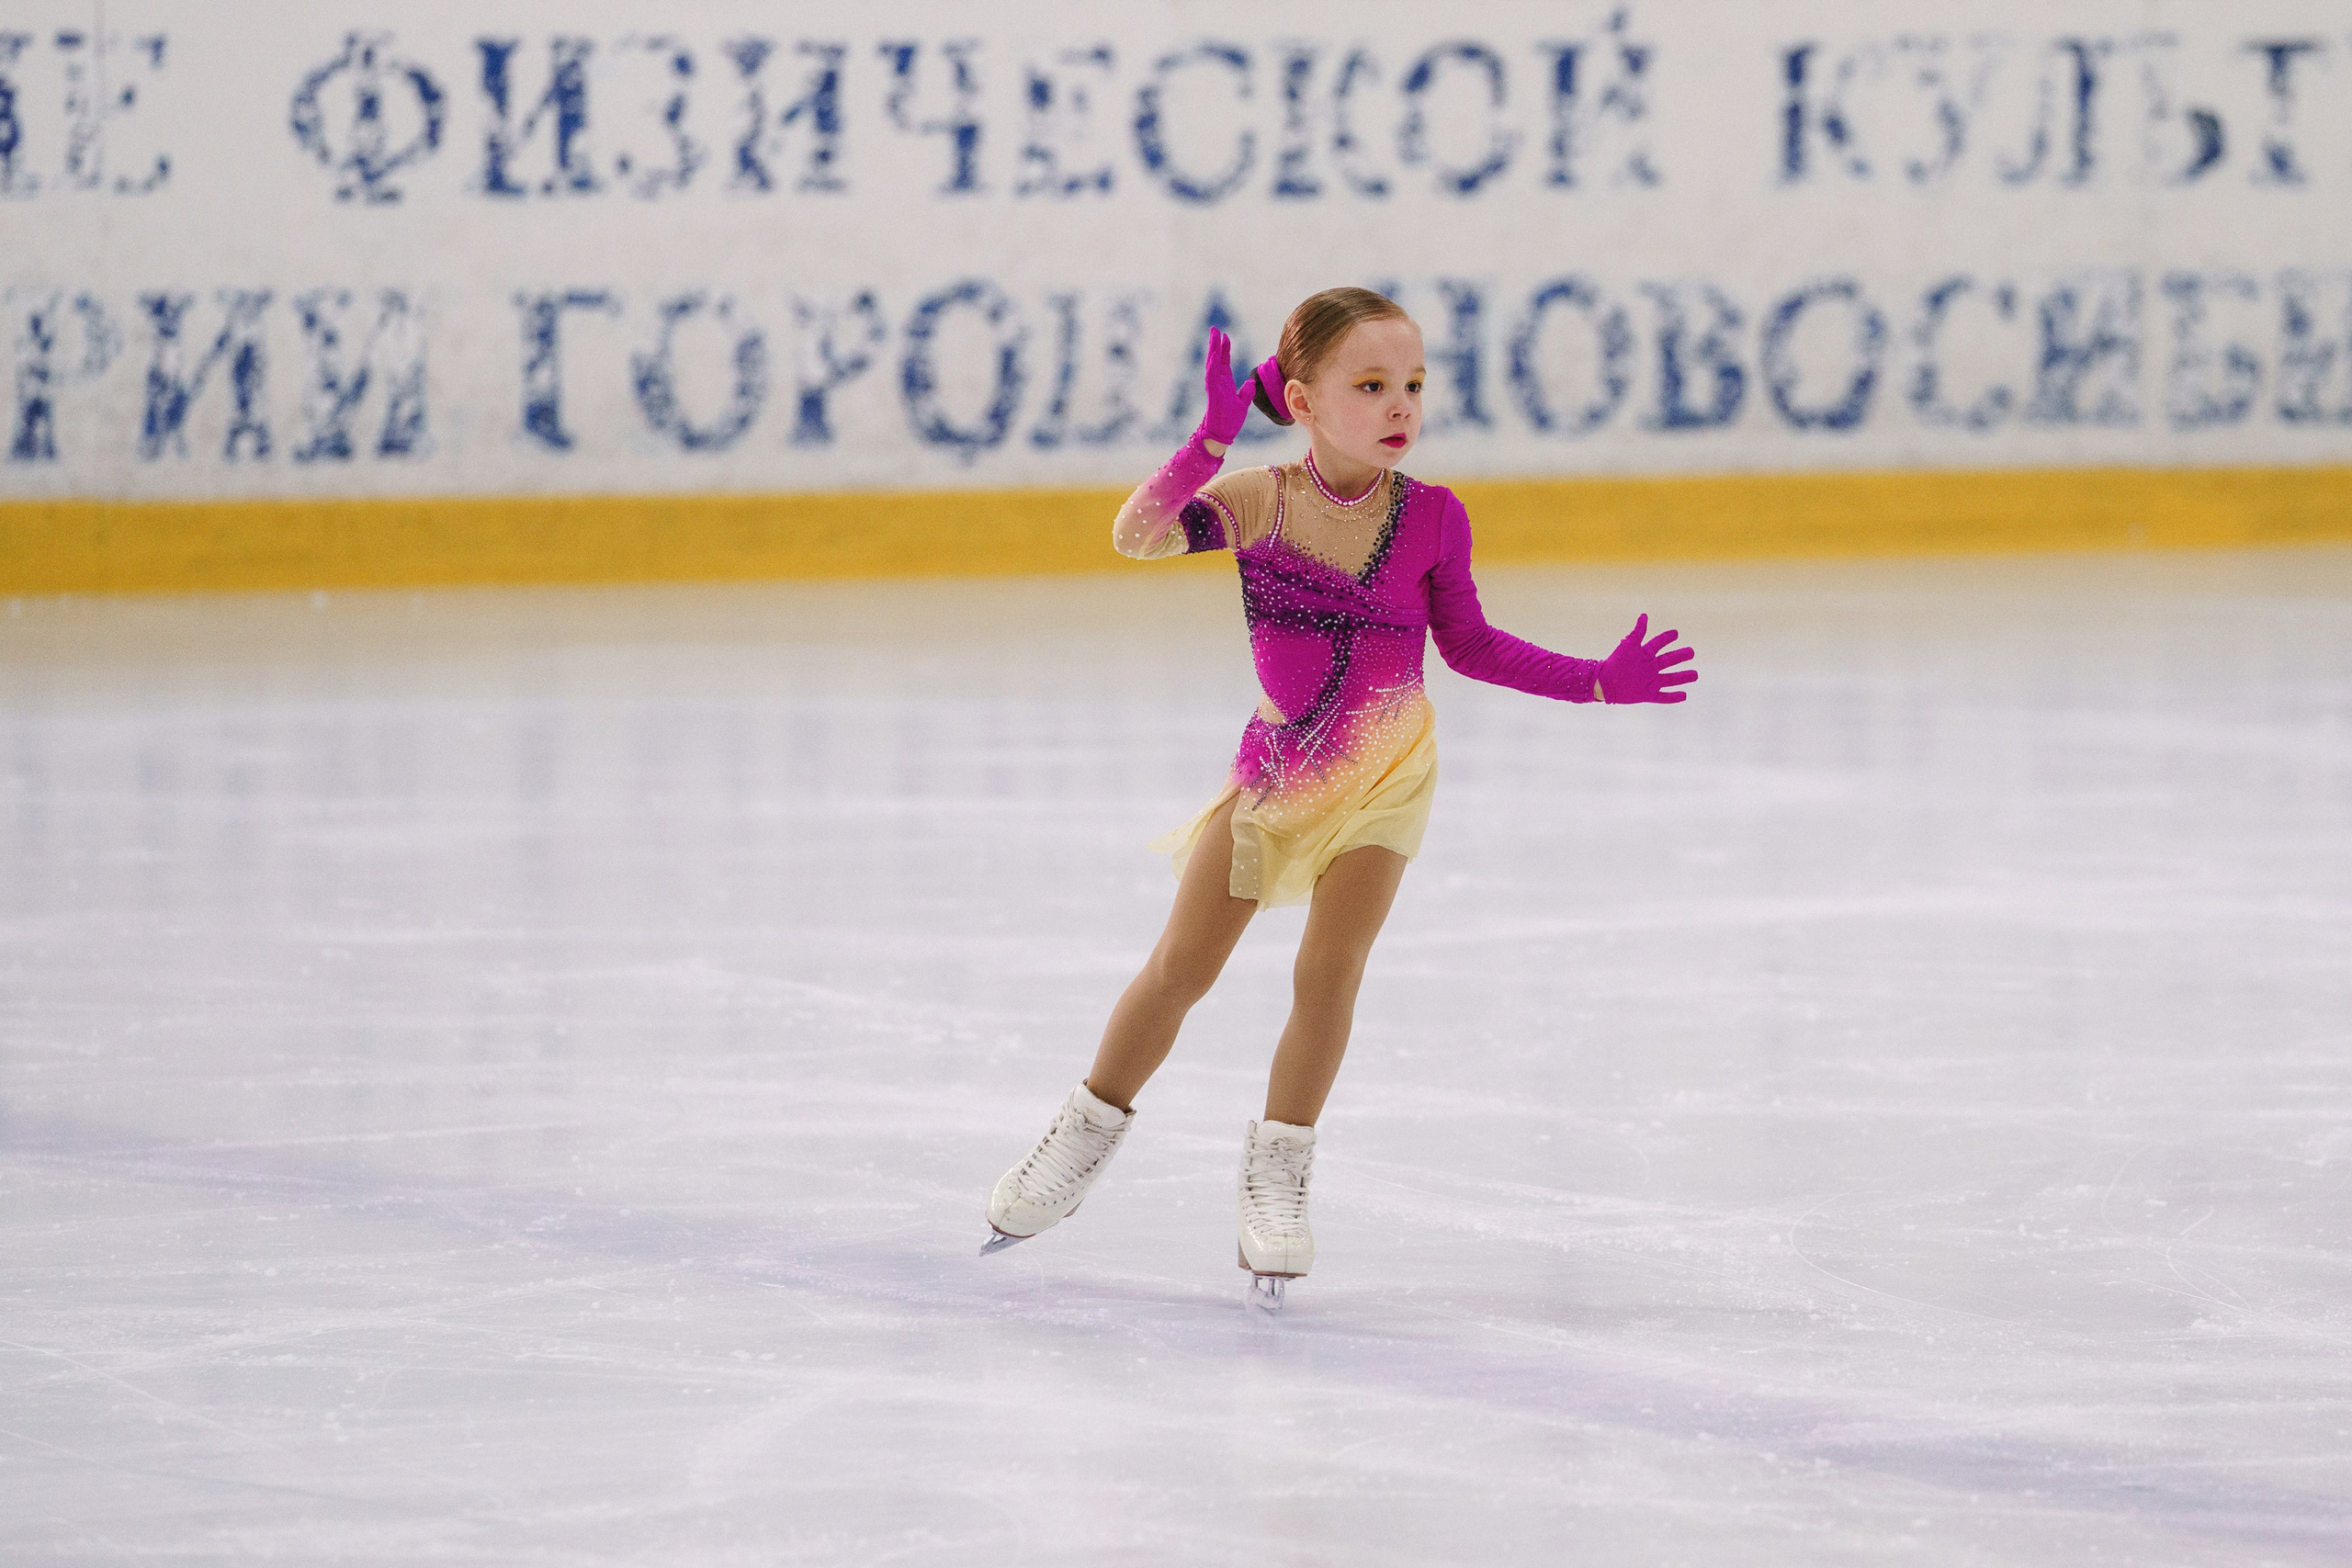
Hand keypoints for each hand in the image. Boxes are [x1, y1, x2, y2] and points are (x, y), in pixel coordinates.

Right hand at [1198, 326, 1252, 445]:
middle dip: (1215, 343)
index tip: (1226, 335)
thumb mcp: (1243, 403)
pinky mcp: (1213, 393)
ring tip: (1213, 336)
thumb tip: (1251, 382)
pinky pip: (1212, 376)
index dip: (1224, 348)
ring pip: (1212, 363)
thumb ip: (1246, 392)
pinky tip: (1215, 354)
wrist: (1223, 434)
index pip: (1224, 361)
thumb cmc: (1230, 420)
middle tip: (1214, 328)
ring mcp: (1214, 386)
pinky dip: (1213, 365)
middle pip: (1216, 358)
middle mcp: (1218, 382)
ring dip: (1213, 349)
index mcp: (1224, 383)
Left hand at [1598, 614, 1695, 703]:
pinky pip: (1663, 697)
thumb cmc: (1616, 662)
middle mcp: (1649, 667)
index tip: (1675, 633)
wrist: (1605, 682)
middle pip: (1668, 661)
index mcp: (1644, 655)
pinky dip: (1674, 697)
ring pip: (1670, 679)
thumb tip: (1644, 615)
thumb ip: (1638, 631)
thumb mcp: (1629, 645)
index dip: (1666, 638)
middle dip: (1680, 657)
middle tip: (1691, 652)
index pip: (1658, 644)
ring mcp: (1650, 681)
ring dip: (1683, 677)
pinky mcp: (1648, 695)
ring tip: (1695, 674)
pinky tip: (1685, 696)